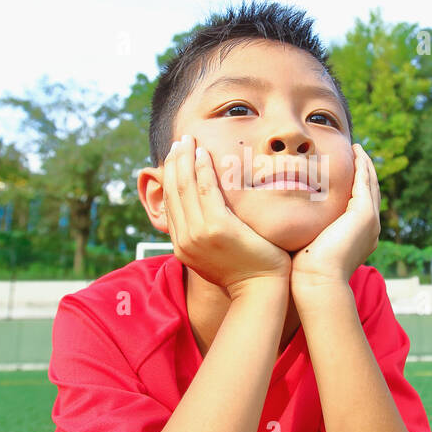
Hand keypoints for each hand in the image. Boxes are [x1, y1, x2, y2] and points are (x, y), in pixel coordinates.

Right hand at [162, 134, 291, 296]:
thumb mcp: (215, 254)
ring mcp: (199, 234)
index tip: (175, 157)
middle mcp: (185, 239)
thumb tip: (204, 218)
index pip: (171, 203)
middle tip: (179, 141)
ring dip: (185, 159)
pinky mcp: (217, 228)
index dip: (171, 176)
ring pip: (185, 187)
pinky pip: (206, 190)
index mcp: (181, 246)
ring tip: (187, 140)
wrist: (260, 291)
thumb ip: (205, 235)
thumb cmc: (246, 272)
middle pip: (173, 191)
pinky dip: (202, 169)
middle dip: (174, 162)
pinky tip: (203, 153)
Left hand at [291, 143, 380, 294]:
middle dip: (364, 172)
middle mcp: (369, 228)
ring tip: (358, 150)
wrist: (317, 283)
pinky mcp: (364, 213)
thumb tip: (284, 223)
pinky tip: (356, 152)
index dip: (355, 187)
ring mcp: (370, 220)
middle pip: (370, 192)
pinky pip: (365, 181)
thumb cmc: (305, 272)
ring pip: (370, 184)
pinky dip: (362, 166)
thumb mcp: (308, 245)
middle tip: (357, 154)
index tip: (345, 171)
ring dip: (365, 165)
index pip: (360, 205)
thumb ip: (304, 231)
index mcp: (359, 237)